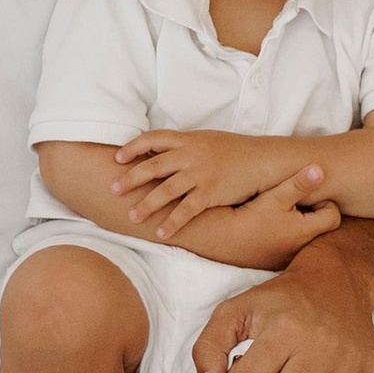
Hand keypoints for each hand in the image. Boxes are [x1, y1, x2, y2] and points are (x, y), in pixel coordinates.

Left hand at [112, 128, 306, 240]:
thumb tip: (160, 153)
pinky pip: (187, 210)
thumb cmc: (234, 150)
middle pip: (152, 166)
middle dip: (130, 179)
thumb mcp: (205, 140)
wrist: (261, 159)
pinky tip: (161, 233)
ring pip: (166, 190)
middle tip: (112, 189)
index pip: (152, 139)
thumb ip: (183, 146)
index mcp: (187, 139)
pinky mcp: (211, 192)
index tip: (118, 158)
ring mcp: (200, 174)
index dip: (133, 148)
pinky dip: (173, 223)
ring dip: (146, 205)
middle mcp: (190, 155)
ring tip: (131, 216)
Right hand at [159, 180, 343, 268]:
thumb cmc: (248, 217)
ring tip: (281, 210)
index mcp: (306, 232)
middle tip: (296, 199)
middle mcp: (300, 249)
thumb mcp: (274, 197)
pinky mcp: (271, 262)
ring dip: (298, 224)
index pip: (333, 216)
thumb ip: (299, 183)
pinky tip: (268, 223)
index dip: (324, 201)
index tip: (307, 193)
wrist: (218, 241)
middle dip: (312, 212)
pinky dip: (284, 235)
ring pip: (303, 237)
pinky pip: (287, 246)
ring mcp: (286, 258)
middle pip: (321, 228)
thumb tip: (320, 169)